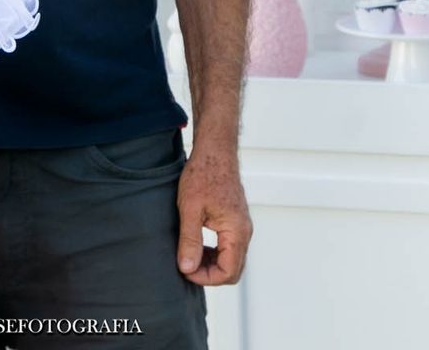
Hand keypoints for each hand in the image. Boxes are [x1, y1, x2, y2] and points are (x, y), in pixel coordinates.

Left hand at [176, 148, 252, 284]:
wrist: (214, 150)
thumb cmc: (203, 174)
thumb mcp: (190, 209)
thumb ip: (190, 241)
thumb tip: (187, 268)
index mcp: (237, 231)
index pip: (228, 272)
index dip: (205, 277)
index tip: (184, 269)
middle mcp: (244, 232)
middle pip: (233, 270)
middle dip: (208, 274)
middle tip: (185, 265)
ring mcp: (242, 227)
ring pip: (231, 260)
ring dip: (210, 264)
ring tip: (188, 255)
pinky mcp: (236, 221)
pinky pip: (229, 247)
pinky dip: (214, 253)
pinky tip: (196, 244)